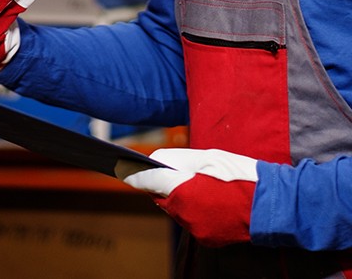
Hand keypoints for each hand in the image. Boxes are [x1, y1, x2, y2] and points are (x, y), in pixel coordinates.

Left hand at [119, 147, 258, 246]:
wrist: (273, 206)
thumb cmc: (241, 176)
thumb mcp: (208, 158)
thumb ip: (178, 160)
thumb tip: (157, 162)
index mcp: (183, 191)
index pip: (148, 183)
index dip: (134, 175)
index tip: (122, 168)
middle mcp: (185, 215)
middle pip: (162, 197)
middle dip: (163, 185)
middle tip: (174, 171)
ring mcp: (196, 229)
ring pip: (176, 210)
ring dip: (180, 197)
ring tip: (200, 183)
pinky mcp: (207, 238)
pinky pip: (192, 221)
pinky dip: (194, 209)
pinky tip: (211, 199)